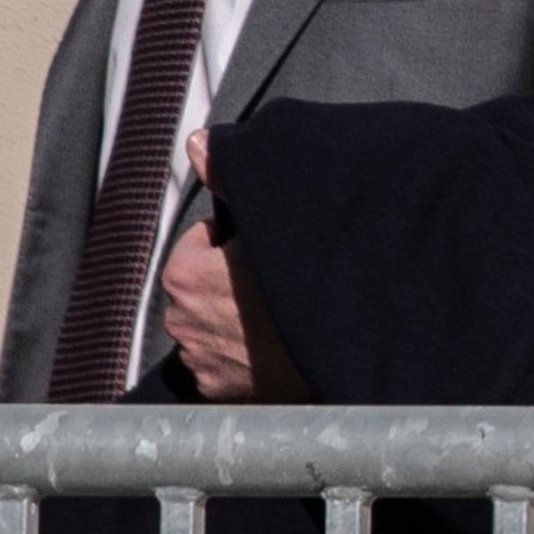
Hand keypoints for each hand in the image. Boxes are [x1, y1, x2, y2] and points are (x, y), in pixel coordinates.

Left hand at [161, 133, 309, 401]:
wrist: (351, 350)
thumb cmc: (315, 282)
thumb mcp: (276, 219)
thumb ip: (229, 179)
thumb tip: (197, 143)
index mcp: (185, 275)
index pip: (201, 241)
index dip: (236, 240)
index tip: (264, 247)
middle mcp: (182, 322)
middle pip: (203, 282)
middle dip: (229, 278)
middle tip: (274, 280)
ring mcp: (201, 360)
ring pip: (213, 321)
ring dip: (234, 316)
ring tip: (278, 314)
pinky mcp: (221, 391)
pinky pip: (224, 362)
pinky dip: (242, 353)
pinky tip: (275, 344)